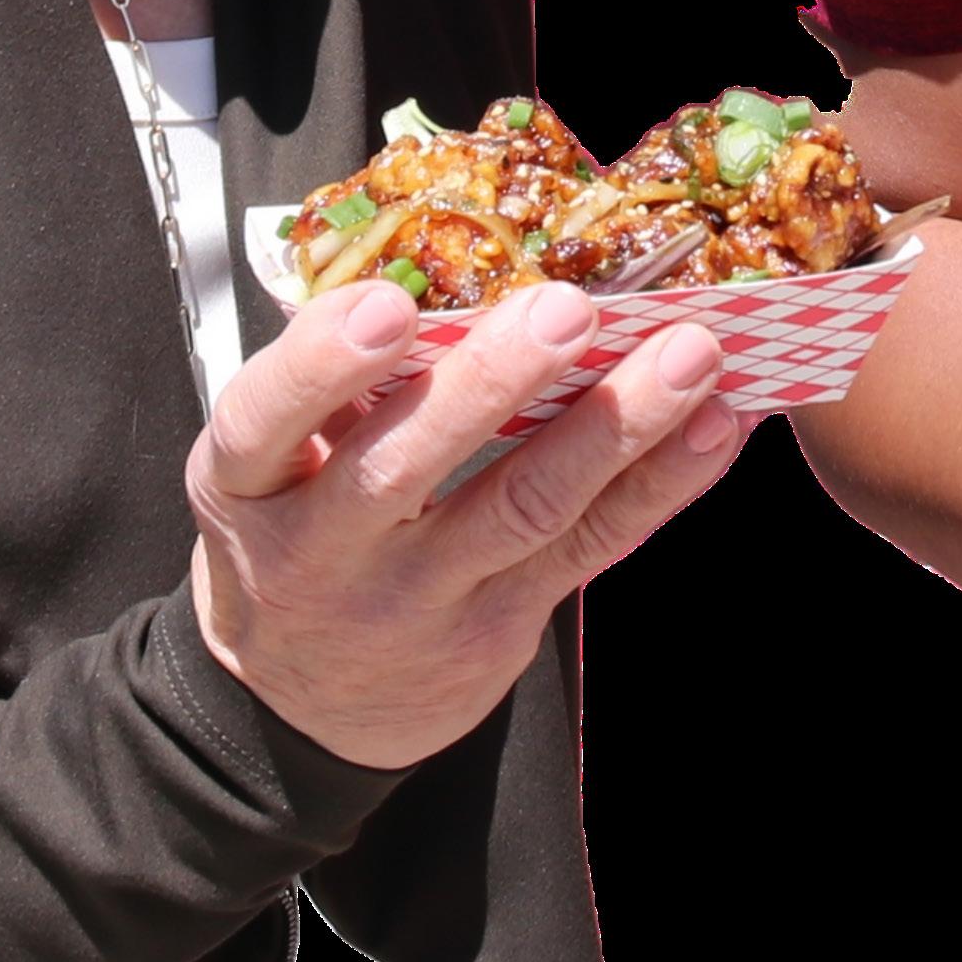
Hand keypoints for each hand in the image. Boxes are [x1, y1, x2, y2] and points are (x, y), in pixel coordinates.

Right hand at [187, 275, 742, 768]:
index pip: (267, 419)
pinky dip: (659, 484)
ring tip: (688, 355)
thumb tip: (441, 257)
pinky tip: (712, 426)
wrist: (299, 704)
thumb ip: (334, 383)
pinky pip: (588, 549)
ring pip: (522, 509)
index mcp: (249, 485)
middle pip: (406, 468)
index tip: (389, 304)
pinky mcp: (498, 629)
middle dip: (492, 384)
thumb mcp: (269, 464)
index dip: (324, 363)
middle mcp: (324, 551)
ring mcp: (417, 600)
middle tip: (568, 309)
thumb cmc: (295, 527)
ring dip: (615, 426)